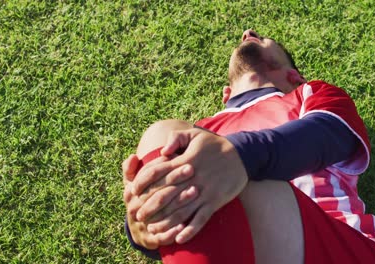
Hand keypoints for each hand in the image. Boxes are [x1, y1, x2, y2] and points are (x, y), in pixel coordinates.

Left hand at [131, 128, 248, 243]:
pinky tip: (179, 238)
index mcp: (184, 161)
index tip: (132, 191)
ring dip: (165, 222)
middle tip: (137, 216)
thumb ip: (176, 138)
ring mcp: (204, 191)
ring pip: (180, 210)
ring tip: (152, 230)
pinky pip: (201, 219)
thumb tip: (162, 150)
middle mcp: (192, 177)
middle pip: (165, 195)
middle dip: (149, 207)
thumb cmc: (215, 145)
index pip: (156, 171)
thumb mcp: (195, 134)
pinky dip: (190, 230)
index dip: (141, 182)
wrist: (242, 155)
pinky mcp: (215, 201)